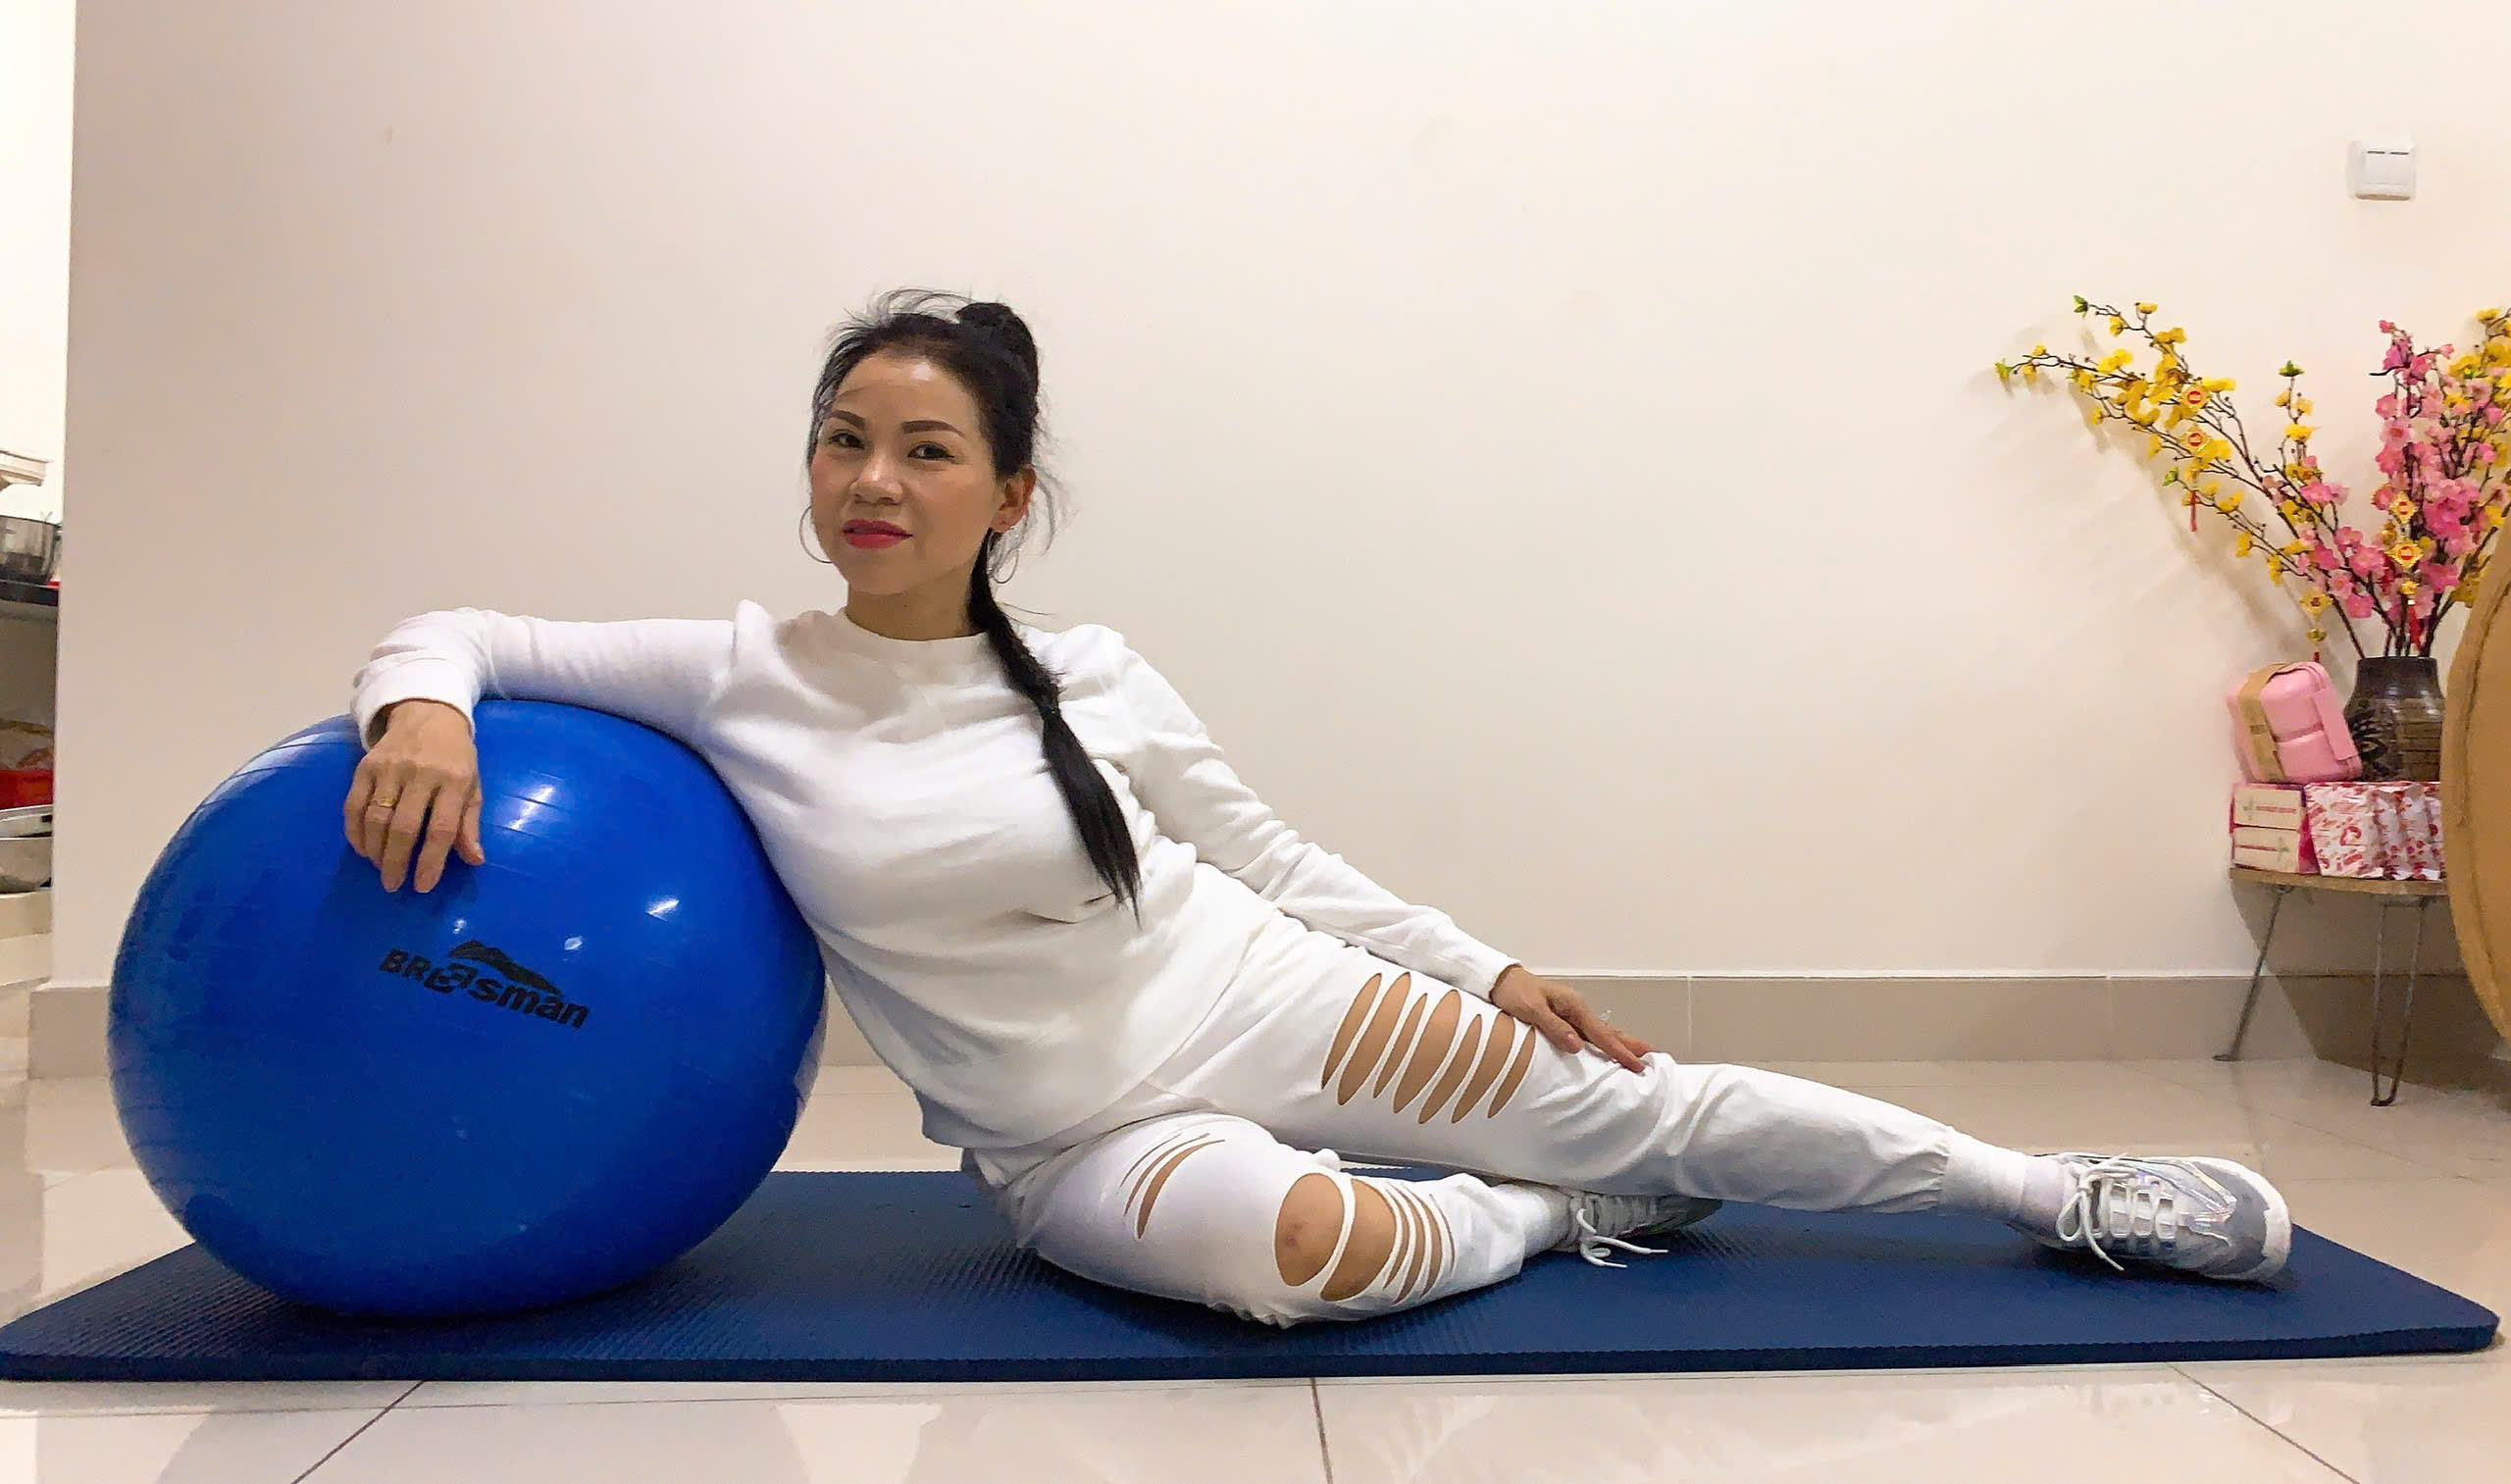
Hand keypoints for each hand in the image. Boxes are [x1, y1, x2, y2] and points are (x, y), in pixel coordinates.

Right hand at [344, 700, 485, 892]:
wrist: (428, 713)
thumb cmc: (455, 757)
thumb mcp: (472, 785)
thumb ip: (469, 823)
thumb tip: (475, 859)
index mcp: (454, 780)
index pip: (442, 828)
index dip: (431, 861)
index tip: (422, 885)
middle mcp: (421, 773)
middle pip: (404, 826)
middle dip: (396, 861)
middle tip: (393, 884)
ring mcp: (390, 768)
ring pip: (376, 818)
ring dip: (375, 850)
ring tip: (380, 868)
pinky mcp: (365, 766)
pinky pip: (354, 805)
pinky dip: (355, 831)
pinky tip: (362, 848)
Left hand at [1490, 965, 1655, 1073]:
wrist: (1501, 980)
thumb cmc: (1514, 993)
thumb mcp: (1531, 1010)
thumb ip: (1554, 1027)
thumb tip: (1577, 1047)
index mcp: (1573, 1006)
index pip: (1601, 1034)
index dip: (1619, 1051)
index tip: (1637, 1064)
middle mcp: (1577, 1009)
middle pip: (1608, 1032)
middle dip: (1630, 1045)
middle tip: (1653, 1058)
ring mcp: (1572, 1013)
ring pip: (1601, 1033)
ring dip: (1620, 1044)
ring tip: (1641, 1054)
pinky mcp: (1565, 1017)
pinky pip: (1589, 1033)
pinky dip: (1603, 1041)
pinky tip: (1609, 1049)